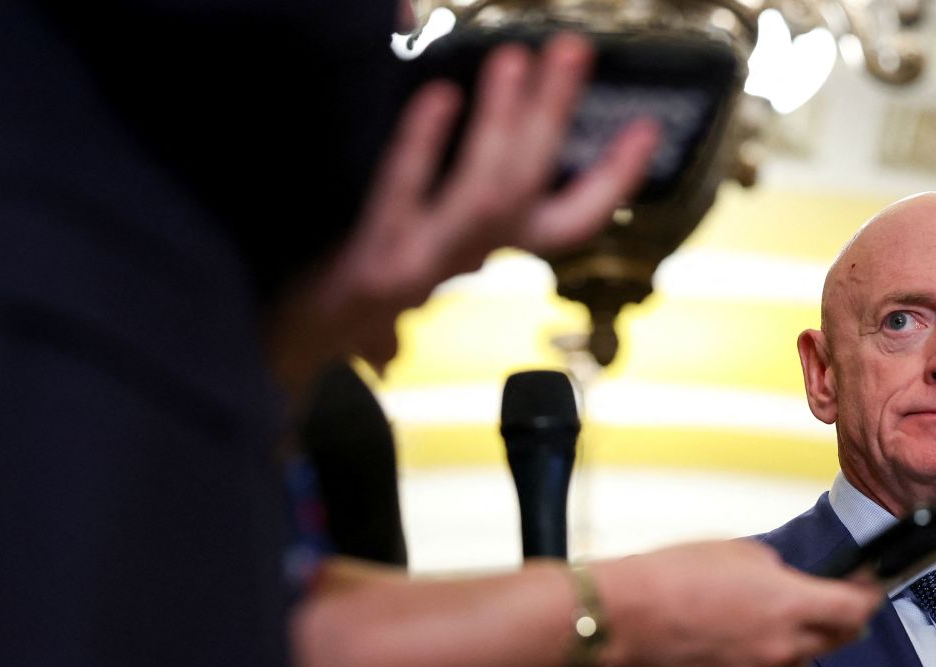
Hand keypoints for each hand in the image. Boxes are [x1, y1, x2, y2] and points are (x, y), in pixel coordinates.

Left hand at [275, 32, 659, 382]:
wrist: (290, 346)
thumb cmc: (349, 287)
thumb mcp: (407, 234)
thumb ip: (431, 172)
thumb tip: (430, 71)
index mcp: (479, 253)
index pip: (569, 222)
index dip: (613, 179)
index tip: (645, 127)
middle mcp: (461, 263)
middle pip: (529, 195)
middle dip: (554, 121)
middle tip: (572, 51)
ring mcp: (421, 267)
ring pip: (484, 199)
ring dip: (505, 128)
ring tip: (516, 62)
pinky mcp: (372, 269)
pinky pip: (402, 204)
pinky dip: (422, 150)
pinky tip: (437, 96)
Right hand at [594, 540, 883, 666]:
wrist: (624, 611)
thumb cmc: (676, 572)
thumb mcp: (740, 551)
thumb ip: (775, 573)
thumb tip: (783, 585)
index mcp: (790, 605)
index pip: (855, 610)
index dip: (868, 598)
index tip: (868, 590)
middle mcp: (780, 648)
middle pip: (832, 644)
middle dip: (832, 624)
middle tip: (817, 607)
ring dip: (785, 656)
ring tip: (756, 634)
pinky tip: (713, 655)